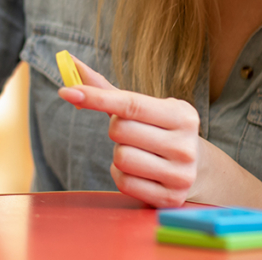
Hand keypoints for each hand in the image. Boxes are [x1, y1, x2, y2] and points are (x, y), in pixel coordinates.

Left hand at [57, 55, 199, 207]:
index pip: (130, 104)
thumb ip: (106, 88)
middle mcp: (185, 145)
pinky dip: (121, 175)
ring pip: (120, 158)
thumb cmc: (158, 129)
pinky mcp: (171, 199)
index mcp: (182, 115)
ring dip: (118, 155)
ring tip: (139, 153)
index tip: (66, 91)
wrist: (196, 168)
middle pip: (119, 131)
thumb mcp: (143, 107)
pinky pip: (124, 183)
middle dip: (116, 130)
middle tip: (133, 133)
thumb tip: (71, 63)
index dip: (95, 97)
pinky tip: (140, 172)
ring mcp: (181, 175)